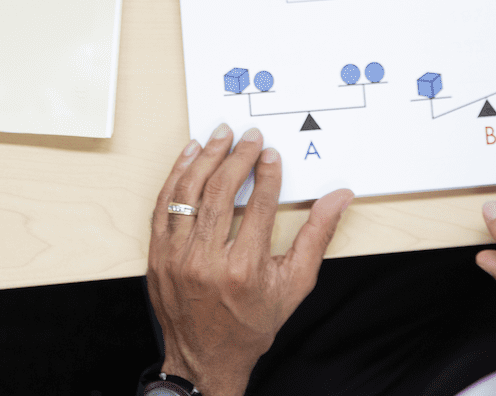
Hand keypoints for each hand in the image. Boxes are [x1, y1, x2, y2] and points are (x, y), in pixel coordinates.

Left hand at [147, 124, 353, 395]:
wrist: (206, 358)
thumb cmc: (251, 323)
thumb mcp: (294, 284)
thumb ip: (317, 236)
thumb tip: (338, 198)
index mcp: (244, 269)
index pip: (257, 205)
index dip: (266, 173)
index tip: (270, 154)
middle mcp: (206, 262)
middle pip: (221, 191)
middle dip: (236, 157)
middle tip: (247, 137)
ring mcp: (176, 258)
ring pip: (188, 193)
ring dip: (203, 158)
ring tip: (218, 137)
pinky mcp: (157, 256)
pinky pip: (163, 207)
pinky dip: (175, 178)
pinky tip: (188, 158)